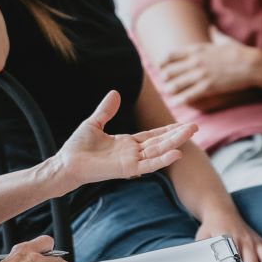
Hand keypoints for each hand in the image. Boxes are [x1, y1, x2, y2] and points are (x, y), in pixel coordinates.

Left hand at [51, 91, 195, 186]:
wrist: (65, 163)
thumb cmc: (77, 147)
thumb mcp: (94, 123)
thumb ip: (106, 110)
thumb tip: (115, 92)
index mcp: (127, 143)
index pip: (153, 135)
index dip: (168, 130)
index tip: (183, 124)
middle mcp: (133, 152)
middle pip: (160, 142)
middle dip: (178, 134)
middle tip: (195, 127)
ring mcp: (131, 161)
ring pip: (159, 151)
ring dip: (175, 142)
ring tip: (191, 132)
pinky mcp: (127, 169)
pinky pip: (149, 164)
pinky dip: (163, 159)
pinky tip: (177, 153)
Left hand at [156, 41, 261, 105]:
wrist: (252, 64)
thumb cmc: (240, 52)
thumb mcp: (225, 40)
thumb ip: (215, 34)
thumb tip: (211, 28)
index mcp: (197, 49)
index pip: (170, 55)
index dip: (163, 62)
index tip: (162, 67)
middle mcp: (195, 61)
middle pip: (169, 71)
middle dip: (165, 78)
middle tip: (165, 82)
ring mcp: (200, 75)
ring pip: (175, 84)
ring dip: (169, 89)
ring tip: (169, 93)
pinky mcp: (208, 87)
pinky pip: (187, 96)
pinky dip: (179, 100)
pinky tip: (175, 102)